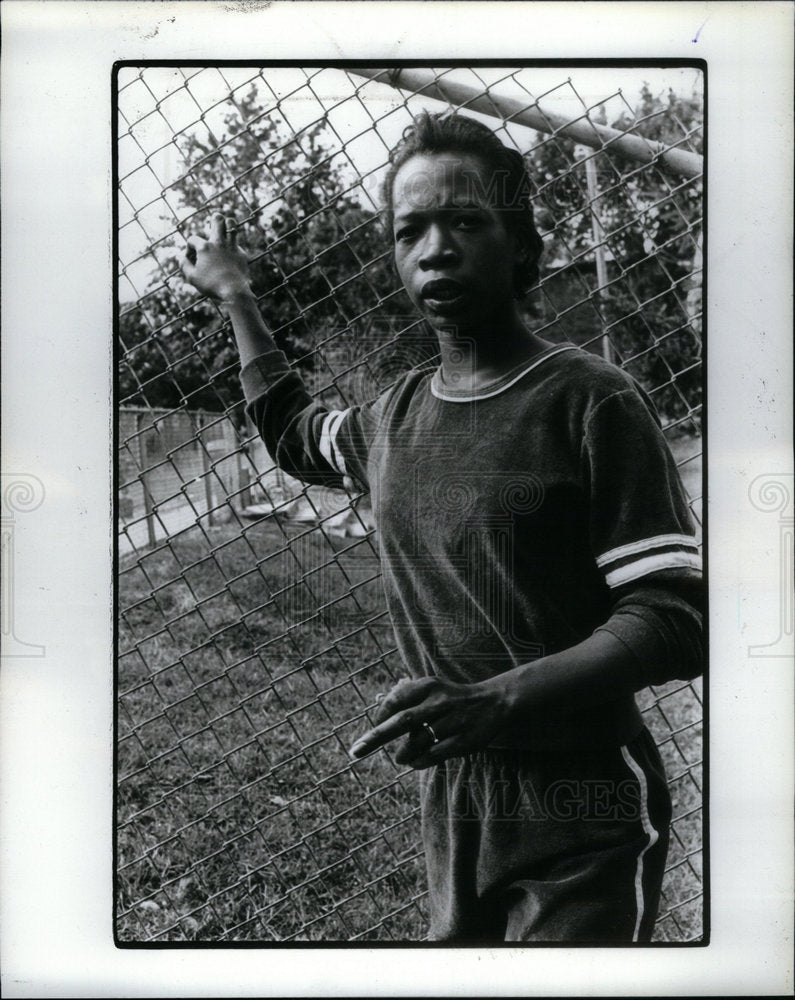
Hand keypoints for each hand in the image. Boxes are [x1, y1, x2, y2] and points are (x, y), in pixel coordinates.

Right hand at [181, 212, 250, 301]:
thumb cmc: (211, 285)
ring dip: (228, 223)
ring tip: (225, 229)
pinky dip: (232, 246)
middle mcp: (219, 243)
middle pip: (217, 219)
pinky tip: (230, 252)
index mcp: (204, 247)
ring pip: (232, 225)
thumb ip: (184, 265)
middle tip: (214, 222)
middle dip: (214, 219)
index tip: (192, 260)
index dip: (189, 248)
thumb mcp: (191, 277)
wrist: (234, 291)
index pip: (193, 239)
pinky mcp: (242, 254)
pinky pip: (237, 244)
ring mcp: (232, 247)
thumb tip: (182, 257)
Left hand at [349, 675, 510, 768]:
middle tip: (356, 751)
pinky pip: (436, 754)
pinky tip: (414, 763)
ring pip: (419, 741)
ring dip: (402, 753)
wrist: (493, 702)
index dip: (381, 715)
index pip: (396, 699)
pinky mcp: (465, 740)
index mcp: (429, 686)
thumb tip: (378, 707)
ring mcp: (454, 721)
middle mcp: (440, 702)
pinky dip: (420, 761)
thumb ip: (407, 695)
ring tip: (399, 757)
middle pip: (403, 721)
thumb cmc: (453, 698)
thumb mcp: (432, 688)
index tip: (374, 727)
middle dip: (376, 737)